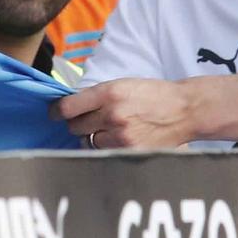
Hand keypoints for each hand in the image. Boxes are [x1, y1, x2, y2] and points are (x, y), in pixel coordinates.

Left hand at [55, 78, 199, 149]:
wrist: (183, 110)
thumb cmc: (152, 94)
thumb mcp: (122, 84)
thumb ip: (96, 95)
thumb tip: (70, 106)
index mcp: (108, 92)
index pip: (67, 107)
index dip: (55, 112)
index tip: (53, 114)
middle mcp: (112, 114)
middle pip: (75, 126)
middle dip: (77, 124)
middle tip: (86, 121)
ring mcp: (120, 136)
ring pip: (88, 142)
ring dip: (92, 137)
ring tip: (107, 129)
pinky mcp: (129, 151)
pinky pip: (104, 153)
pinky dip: (106, 147)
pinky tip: (116, 139)